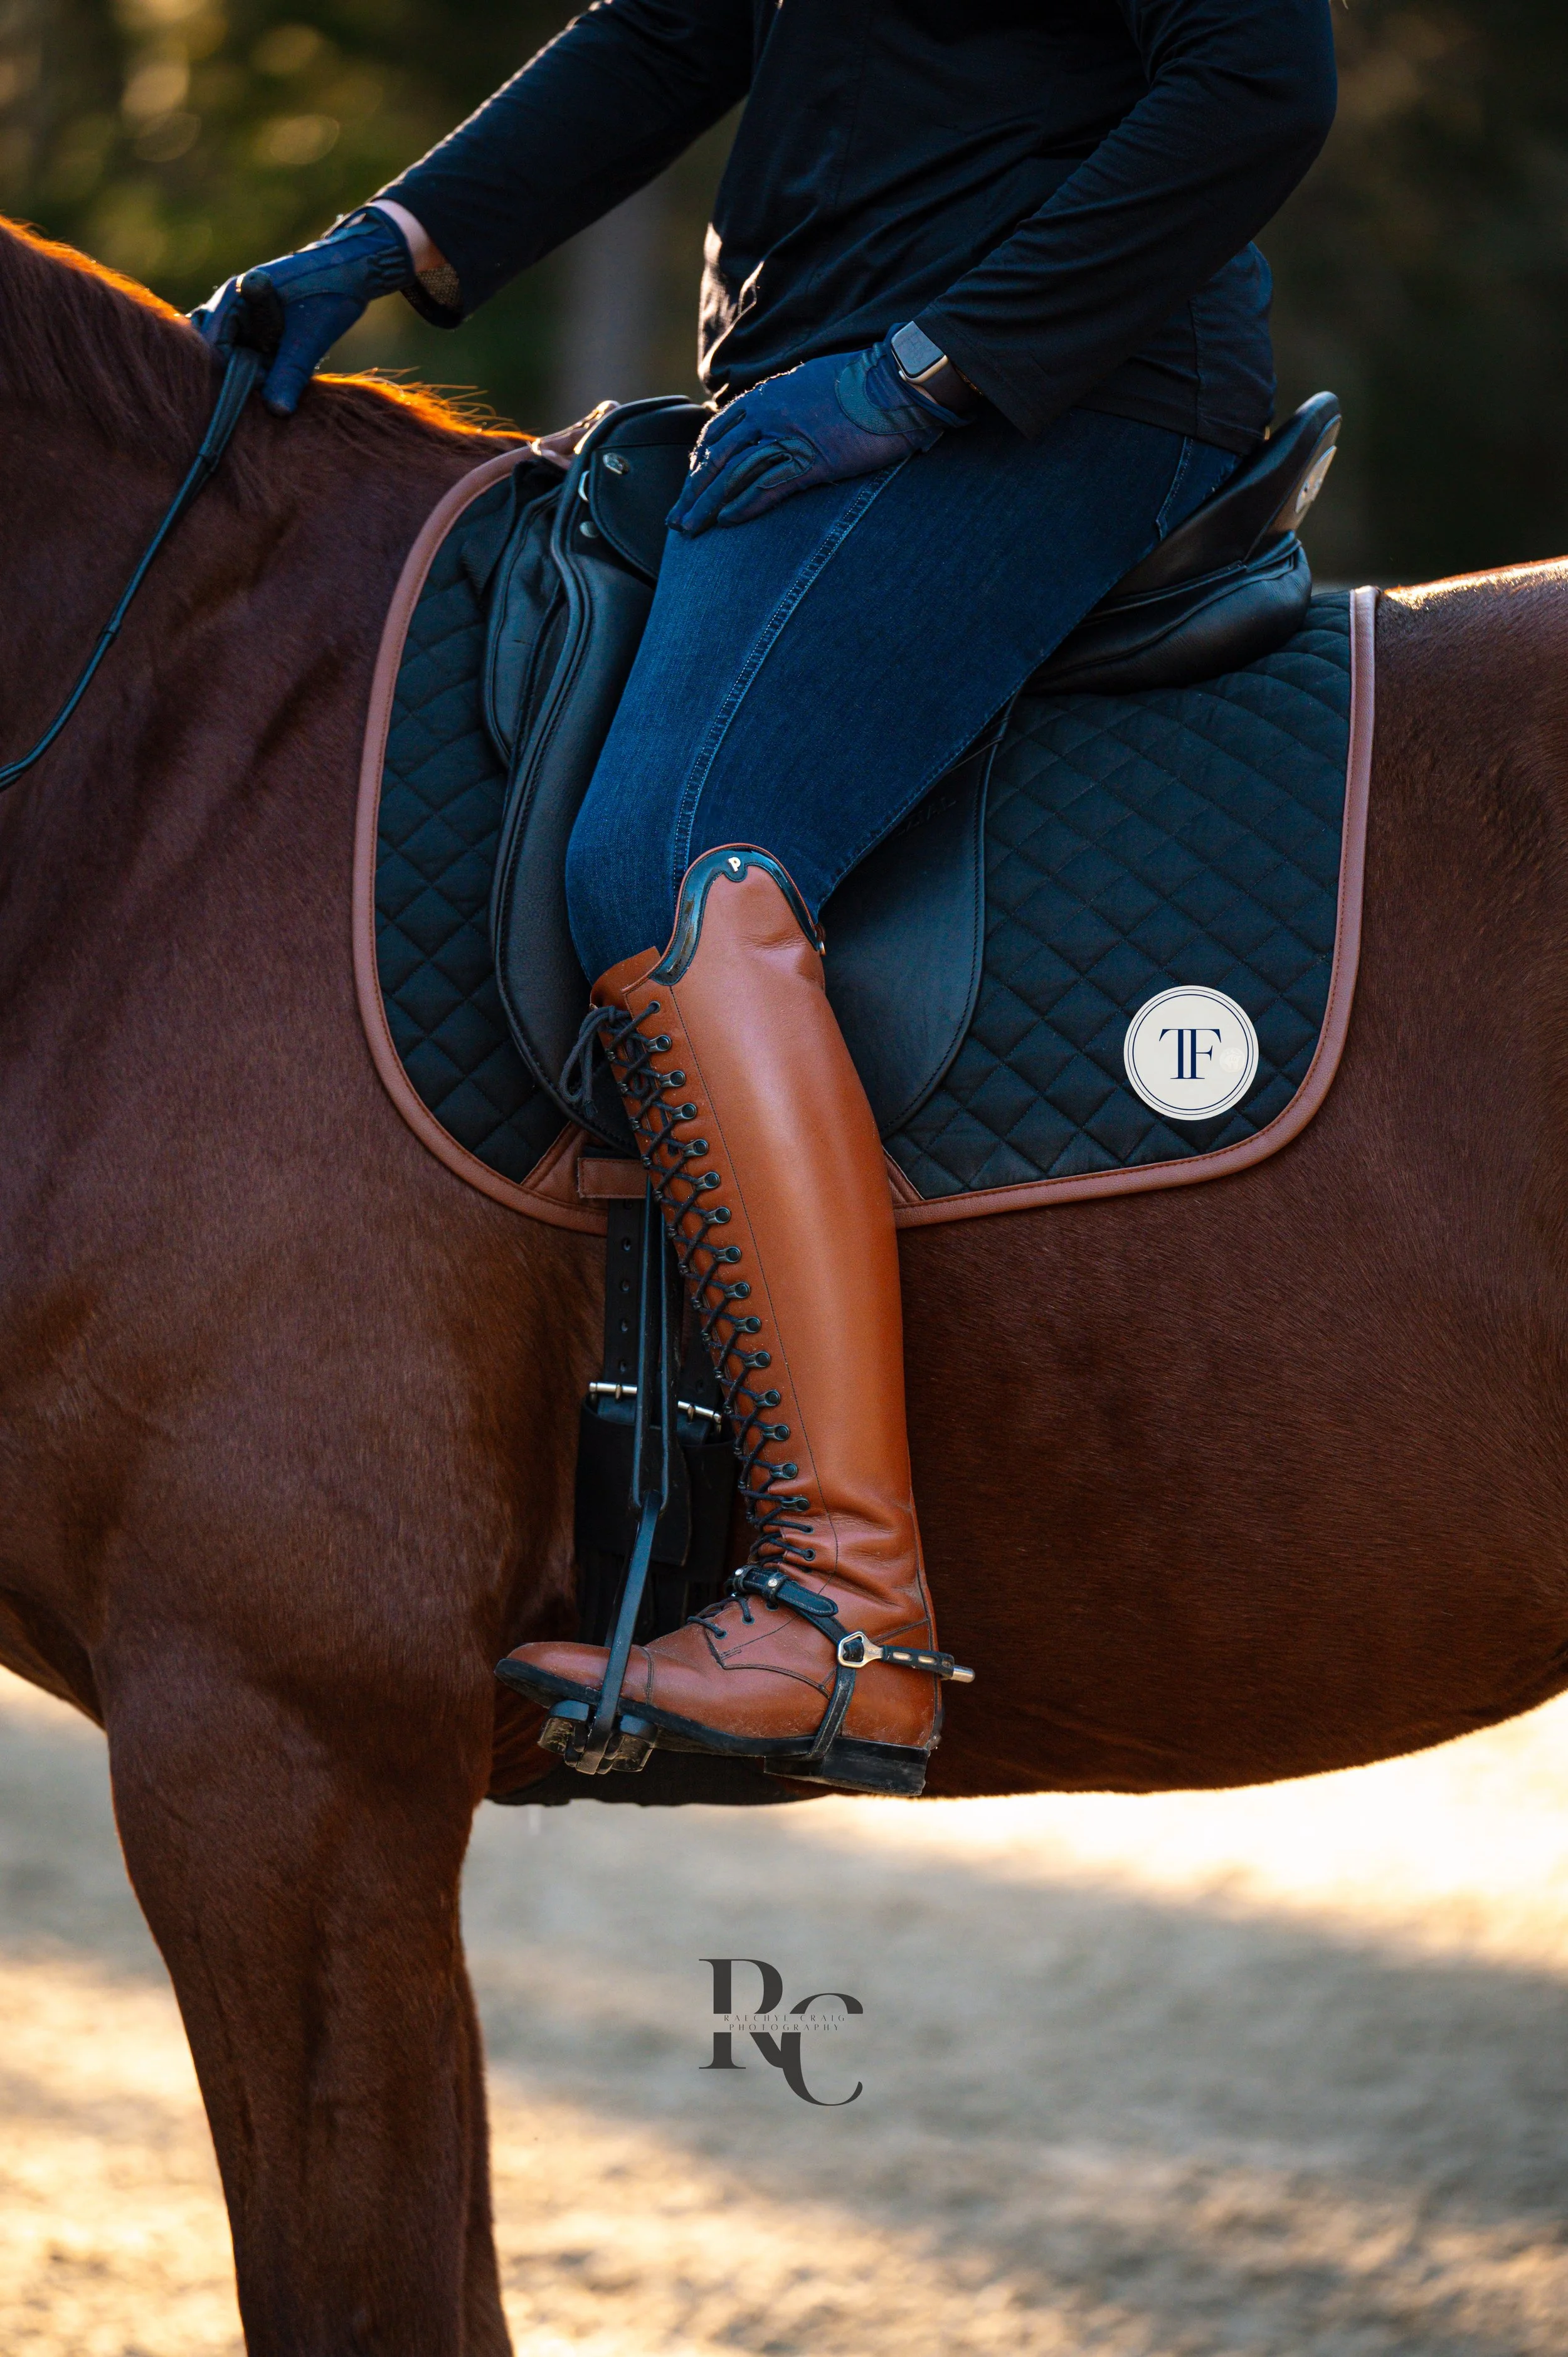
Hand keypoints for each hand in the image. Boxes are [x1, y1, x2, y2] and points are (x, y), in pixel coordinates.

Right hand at [190, 207, 415, 417]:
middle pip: (212, 349)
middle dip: (233, 372)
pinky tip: (276, 370)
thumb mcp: (309, 340)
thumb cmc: (330, 295)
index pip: (212, 346)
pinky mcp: (254, 324)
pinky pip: (242, 350)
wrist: (350, 270)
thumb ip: (289, 375)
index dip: (234, 373)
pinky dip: (254, 365)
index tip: (265, 383)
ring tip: (272, 373)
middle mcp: (229, 304)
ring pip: (225, 351)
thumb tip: (277, 412)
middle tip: (266, 380)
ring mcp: (239, 314)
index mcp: (234, 298)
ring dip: (244, 370)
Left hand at [668, 338, 971, 535]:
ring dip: (708, 505)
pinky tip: (727, 522)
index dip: (699, 462)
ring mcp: (788, 436)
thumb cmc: (863, 382)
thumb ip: (788, 401)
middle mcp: (768, 414)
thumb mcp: (813, 382)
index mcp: (767, 395)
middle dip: (692, 491)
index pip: (718, 431)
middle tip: (677, 519)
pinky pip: (768, 486)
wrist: (896, 380)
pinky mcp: (812, 460)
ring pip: (734, 475)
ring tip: (691, 529)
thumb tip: (780, 419)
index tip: (691, 484)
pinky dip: (745, 505)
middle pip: (717, 457)